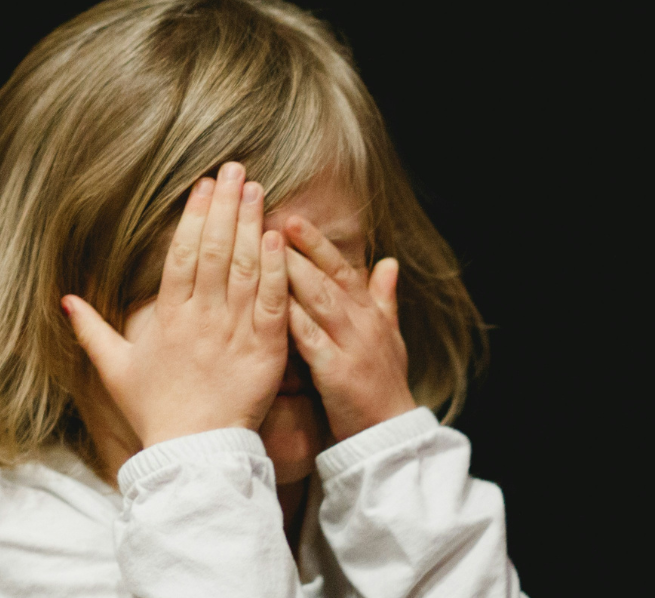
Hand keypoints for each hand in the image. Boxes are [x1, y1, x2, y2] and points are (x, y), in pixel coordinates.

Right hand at [64, 162, 290, 447]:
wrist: (194, 454)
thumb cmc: (155, 412)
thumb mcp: (116, 370)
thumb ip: (92, 331)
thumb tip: (66, 300)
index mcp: (168, 318)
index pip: (182, 255)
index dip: (194, 216)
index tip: (204, 185)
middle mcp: (201, 318)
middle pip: (215, 250)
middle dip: (226, 206)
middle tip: (236, 170)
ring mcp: (234, 332)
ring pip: (244, 268)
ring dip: (252, 225)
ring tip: (258, 190)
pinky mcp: (265, 350)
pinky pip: (271, 302)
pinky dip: (275, 269)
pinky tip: (278, 237)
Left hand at [284, 216, 416, 440]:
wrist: (390, 435)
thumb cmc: (384, 385)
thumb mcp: (390, 337)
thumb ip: (384, 298)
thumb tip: (389, 261)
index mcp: (369, 313)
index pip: (341, 268)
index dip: (316, 243)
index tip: (291, 218)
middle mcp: (362, 322)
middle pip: (327, 276)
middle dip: (298, 248)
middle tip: (268, 221)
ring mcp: (351, 345)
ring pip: (319, 300)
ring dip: (292, 273)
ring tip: (264, 249)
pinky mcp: (337, 371)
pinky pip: (311, 339)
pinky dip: (292, 319)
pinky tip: (269, 303)